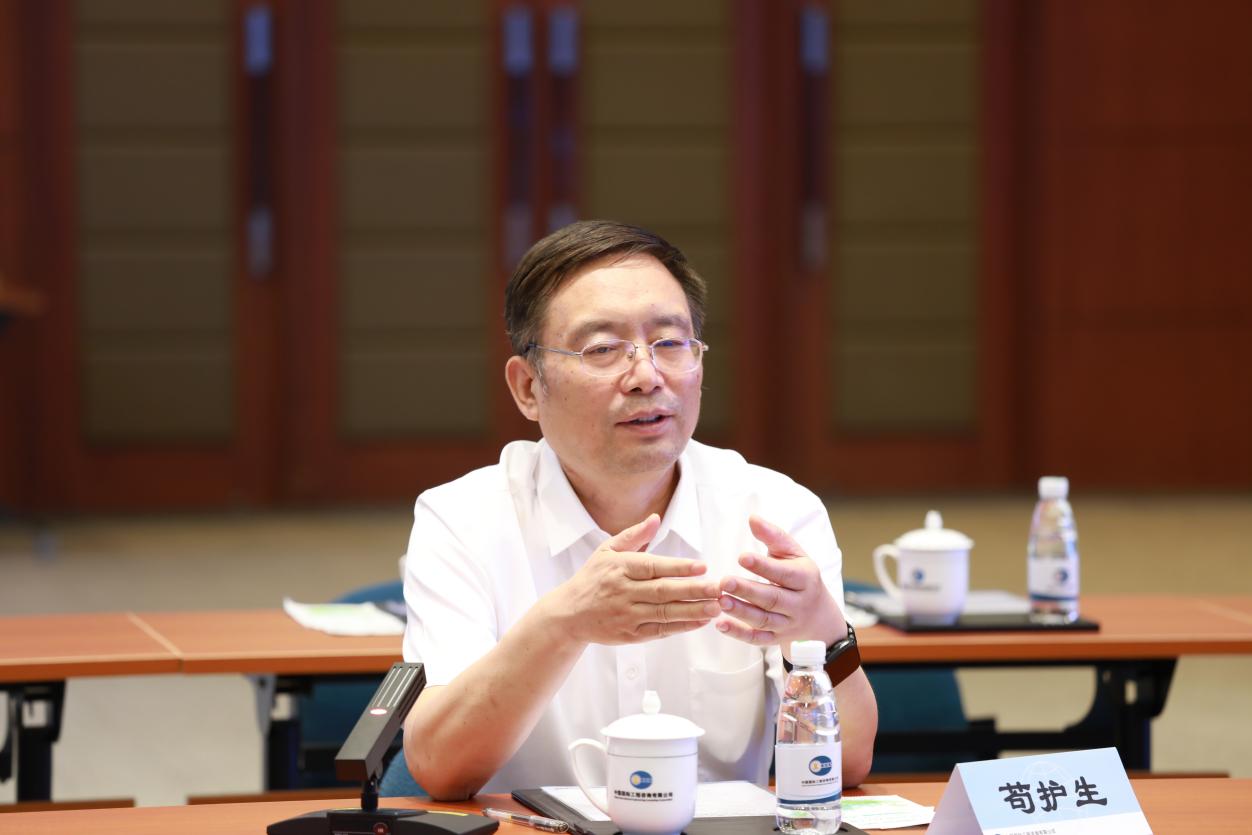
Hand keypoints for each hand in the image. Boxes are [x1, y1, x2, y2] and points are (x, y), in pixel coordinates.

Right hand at [544, 514, 719, 645]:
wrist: (568, 615)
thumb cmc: (592, 578)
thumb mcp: (606, 551)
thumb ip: (633, 536)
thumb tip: (656, 518)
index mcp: (619, 568)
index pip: (652, 567)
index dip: (678, 567)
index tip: (702, 566)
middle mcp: (623, 592)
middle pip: (663, 591)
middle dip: (693, 590)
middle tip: (718, 588)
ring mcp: (627, 615)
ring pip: (664, 613)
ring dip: (693, 610)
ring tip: (717, 606)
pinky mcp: (630, 635)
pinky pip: (660, 630)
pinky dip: (681, 627)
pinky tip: (700, 621)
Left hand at [715, 515, 845, 651]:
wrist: (821, 618)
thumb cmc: (801, 577)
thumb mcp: (795, 555)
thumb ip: (774, 537)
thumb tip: (752, 518)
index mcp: (806, 579)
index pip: (785, 573)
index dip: (764, 566)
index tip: (741, 557)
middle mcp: (799, 604)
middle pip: (772, 599)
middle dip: (747, 591)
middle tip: (723, 581)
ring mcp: (788, 624)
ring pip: (764, 620)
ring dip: (741, 612)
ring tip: (721, 601)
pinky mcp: (777, 639)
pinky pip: (758, 640)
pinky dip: (739, 634)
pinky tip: (721, 624)